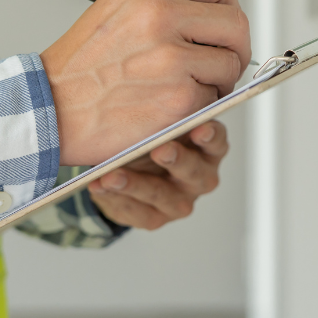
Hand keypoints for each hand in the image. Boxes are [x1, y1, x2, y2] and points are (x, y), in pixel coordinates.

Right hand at [40, 0, 250, 165]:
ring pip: (230, 62)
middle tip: (221, 64)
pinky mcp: (177, 95)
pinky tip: (169, 105)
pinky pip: (214, 98)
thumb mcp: (120, 7)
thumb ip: (168, 1)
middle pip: (236, 22)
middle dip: (235, 48)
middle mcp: (159, 10)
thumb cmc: (82, 66)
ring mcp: (170, 54)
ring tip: (187, 86)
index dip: (228, 8)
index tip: (220, 28)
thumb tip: (220, 15)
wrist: (46, 108)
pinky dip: (200, 107)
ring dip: (218, 81)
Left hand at [87, 121, 226, 229]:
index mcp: (208, 150)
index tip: (200, 128)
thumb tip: (151, 100)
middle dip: (177, 160)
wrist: (126, 166)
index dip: (211, 136)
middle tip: (160, 149)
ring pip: (163, 197)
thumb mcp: (159, 123)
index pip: (217, 143)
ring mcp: (179, 202)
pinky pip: (138, 212)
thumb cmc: (149, 137)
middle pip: (195, 173)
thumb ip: (162, 116)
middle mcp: (200, 178)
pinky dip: (117, 199)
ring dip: (137, 185)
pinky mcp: (156, 218)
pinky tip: (100, 186)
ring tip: (112, 175)